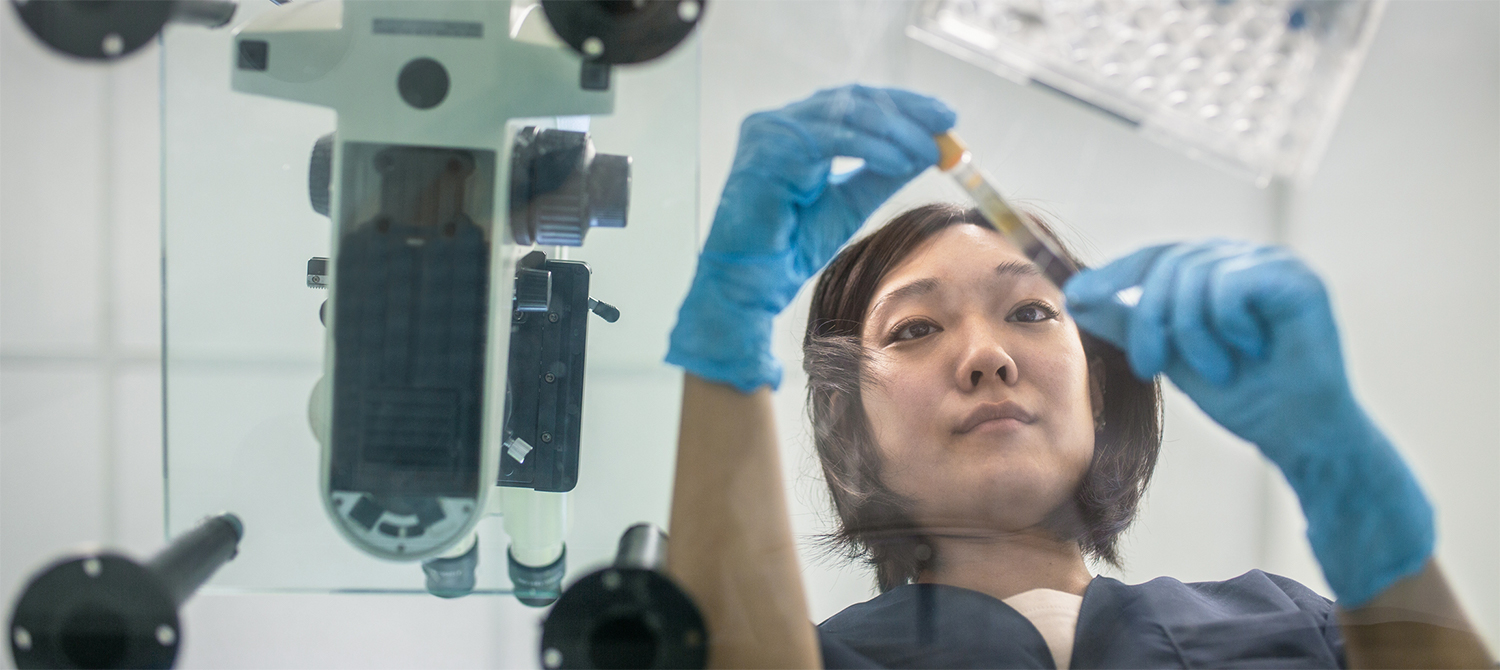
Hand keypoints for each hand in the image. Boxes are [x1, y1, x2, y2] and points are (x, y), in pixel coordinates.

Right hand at [667, 85, 955, 391]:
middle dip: (906, 110)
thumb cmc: (790, 247)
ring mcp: (771, 133)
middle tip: (946, 121)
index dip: (902, 106)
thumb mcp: (852, 202)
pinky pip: (831, 139)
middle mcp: (779, 124)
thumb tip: (929, 147)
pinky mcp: (769, 151)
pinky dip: (871, 147)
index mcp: (795, 131)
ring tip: (928, 149)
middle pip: (853, 100)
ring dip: (895, 130)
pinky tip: (901, 161)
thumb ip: (884, 172)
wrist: (752, 283)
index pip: (855, 103)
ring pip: (846, 115)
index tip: (943, 117)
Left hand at [1064, 240, 1432, 606]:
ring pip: (1194, 273)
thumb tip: (1078, 294)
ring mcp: (1272, 263)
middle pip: (1167, 262)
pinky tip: (1250, 349)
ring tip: (1214, 368)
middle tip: (1149, 364)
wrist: (1295, 434)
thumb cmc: (1244, 395)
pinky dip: (1227, 324)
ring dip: (1190, 332)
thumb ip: (1133, 322)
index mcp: (1216, 270)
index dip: (1115, 276)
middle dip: (1148, 318)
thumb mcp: (1172, 355)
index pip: (1155, 257)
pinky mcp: (1295, 278)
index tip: (1077, 299)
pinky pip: (1231, 284)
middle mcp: (1243, 258)